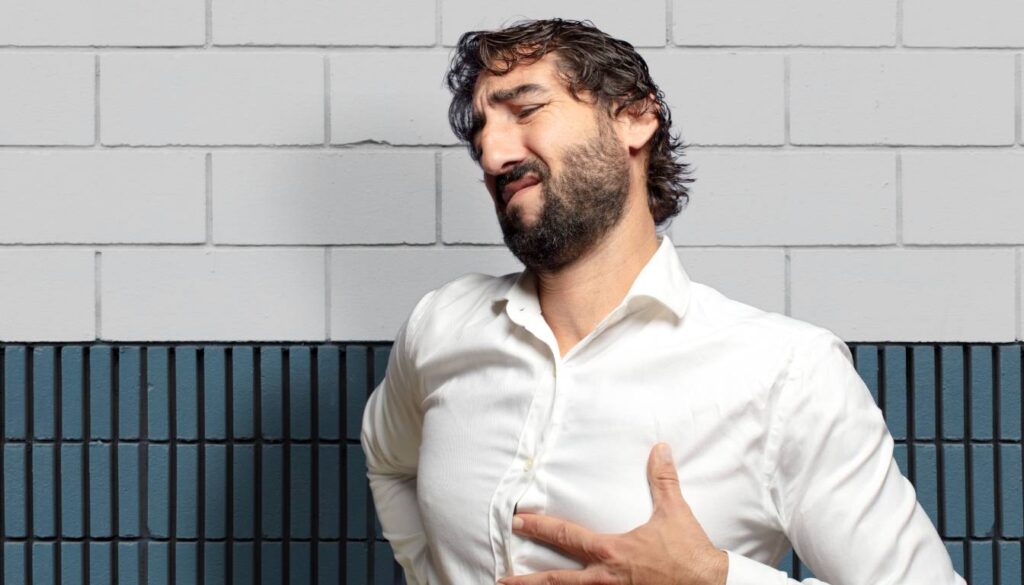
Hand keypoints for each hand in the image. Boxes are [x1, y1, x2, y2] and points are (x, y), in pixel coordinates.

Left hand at [497, 443, 727, 584]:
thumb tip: (659, 449)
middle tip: (503, 579)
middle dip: (527, 580)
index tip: (517, 522)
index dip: (539, 527)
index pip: (566, 536)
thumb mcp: (675, 513)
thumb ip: (663, 480)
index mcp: (612, 552)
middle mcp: (606, 579)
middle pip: (556, 581)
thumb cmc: (689, 553)